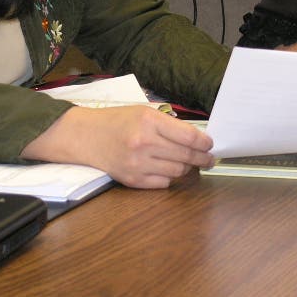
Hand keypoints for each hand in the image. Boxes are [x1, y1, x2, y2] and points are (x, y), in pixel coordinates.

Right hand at [22, 106, 214, 188]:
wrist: (85, 136)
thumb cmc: (117, 121)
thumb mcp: (143, 112)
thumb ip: (168, 125)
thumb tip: (197, 139)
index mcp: (148, 121)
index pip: (189, 136)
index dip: (205, 143)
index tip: (210, 145)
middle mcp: (144, 142)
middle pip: (186, 156)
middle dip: (202, 158)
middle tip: (208, 159)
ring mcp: (138, 164)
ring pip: (177, 172)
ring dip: (185, 168)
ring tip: (185, 162)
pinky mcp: (132, 180)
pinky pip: (163, 184)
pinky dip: (168, 177)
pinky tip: (164, 169)